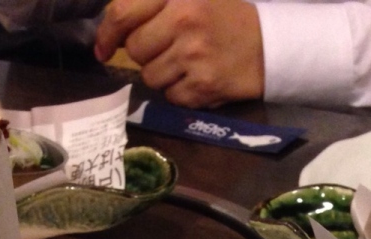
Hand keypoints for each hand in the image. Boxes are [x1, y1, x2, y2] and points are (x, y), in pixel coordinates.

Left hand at [95, 0, 263, 108]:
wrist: (267, 45)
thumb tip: (108, 37)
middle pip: (135, 50)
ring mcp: (193, 56)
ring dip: (162, 75)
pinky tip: (197, 79)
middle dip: (145, 53)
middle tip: (166, 49)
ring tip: (185, 64)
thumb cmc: (222, 17)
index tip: (102, 48)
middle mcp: (183, 21)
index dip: (107, 33)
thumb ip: (150, 7)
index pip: (123, 13)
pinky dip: (180, 92)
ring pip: (150, 77)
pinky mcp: (203, 86)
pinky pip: (171, 97)